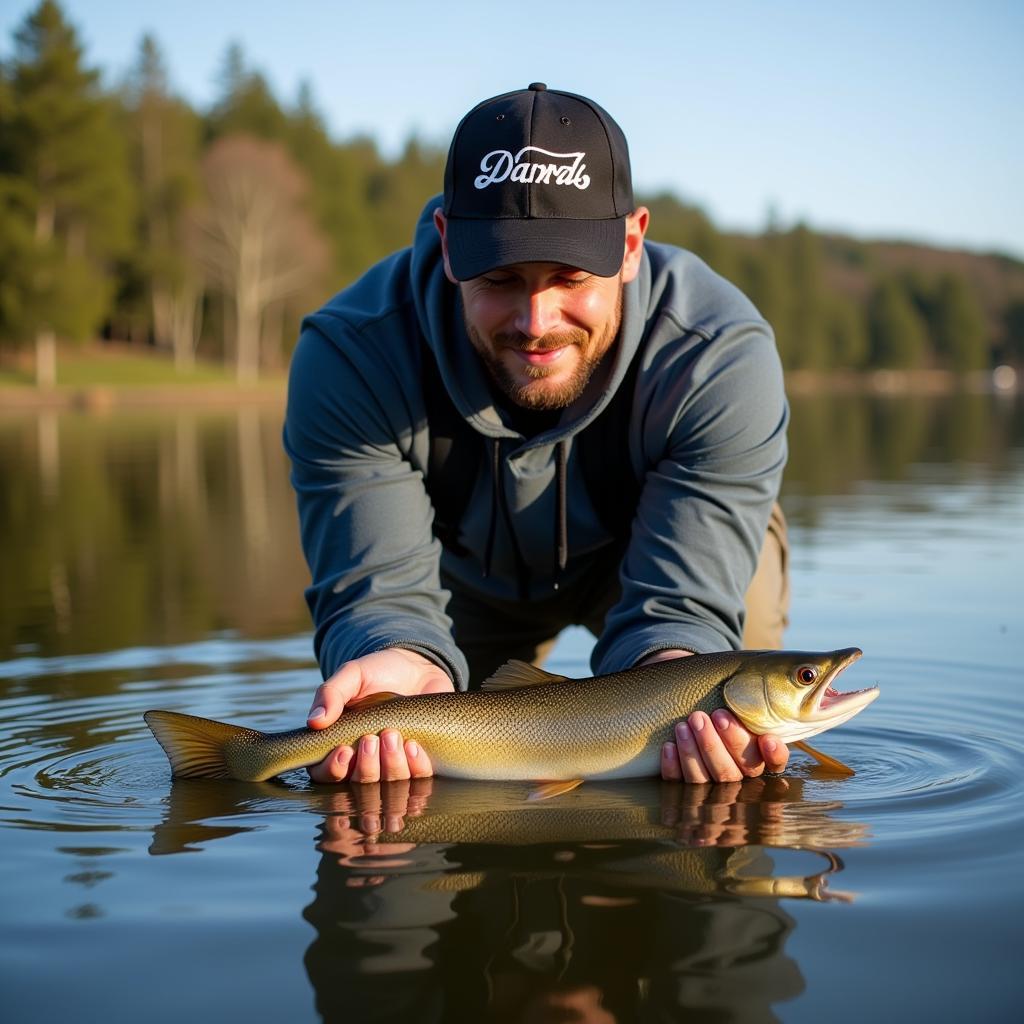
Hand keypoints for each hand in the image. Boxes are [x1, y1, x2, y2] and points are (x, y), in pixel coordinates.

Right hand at [306, 648, 453, 783]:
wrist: (418, 666)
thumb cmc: (379, 671)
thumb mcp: (353, 674)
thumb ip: (331, 693)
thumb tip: (314, 722)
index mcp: (340, 742)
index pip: (325, 774)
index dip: (332, 770)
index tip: (344, 750)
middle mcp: (365, 759)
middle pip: (359, 783)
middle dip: (366, 766)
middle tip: (372, 738)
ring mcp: (393, 763)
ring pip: (389, 783)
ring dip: (390, 765)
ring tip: (393, 735)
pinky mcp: (419, 760)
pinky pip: (419, 776)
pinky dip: (415, 765)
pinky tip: (413, 744)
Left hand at [660, 709, 787, 781]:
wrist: (689, 718)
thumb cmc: (717, 709)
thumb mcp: (736, 705)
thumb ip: (747, 704)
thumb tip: (757, 685)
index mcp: (758, 757)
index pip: (774, 763)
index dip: (774, 755)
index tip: (768, 739)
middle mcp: (738, 777)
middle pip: (731, 772)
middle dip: (716, 744)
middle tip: (705, 716)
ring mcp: (710, 787)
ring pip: (704, 779)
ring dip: (692, 751)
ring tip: (683, 725)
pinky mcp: (684, 788)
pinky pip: (678, 783)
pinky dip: (673, 765)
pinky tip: (669, 745)